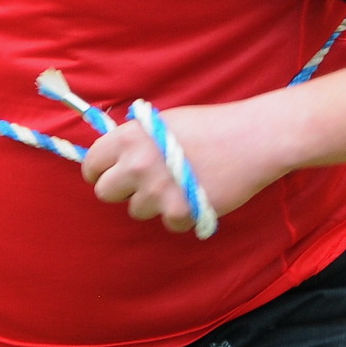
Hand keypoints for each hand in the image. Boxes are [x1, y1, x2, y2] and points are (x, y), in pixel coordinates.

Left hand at [81, 101, 290, 231]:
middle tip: (145, 182)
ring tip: (180, 185)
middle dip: (122, 189)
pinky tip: (197, 196)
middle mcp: (137, 165)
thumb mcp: (165, 122)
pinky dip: (180, 215)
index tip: (111, 173)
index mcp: (130, 137)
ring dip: (153, 202)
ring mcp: (157, 192)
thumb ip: (137, 140)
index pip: (92, 164)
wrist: (253, 139)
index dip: (100, 170)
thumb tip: (116, 158)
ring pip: (136, 210)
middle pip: (105, 192)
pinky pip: (167, 223)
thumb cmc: (212, 125)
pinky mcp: (179, 213)